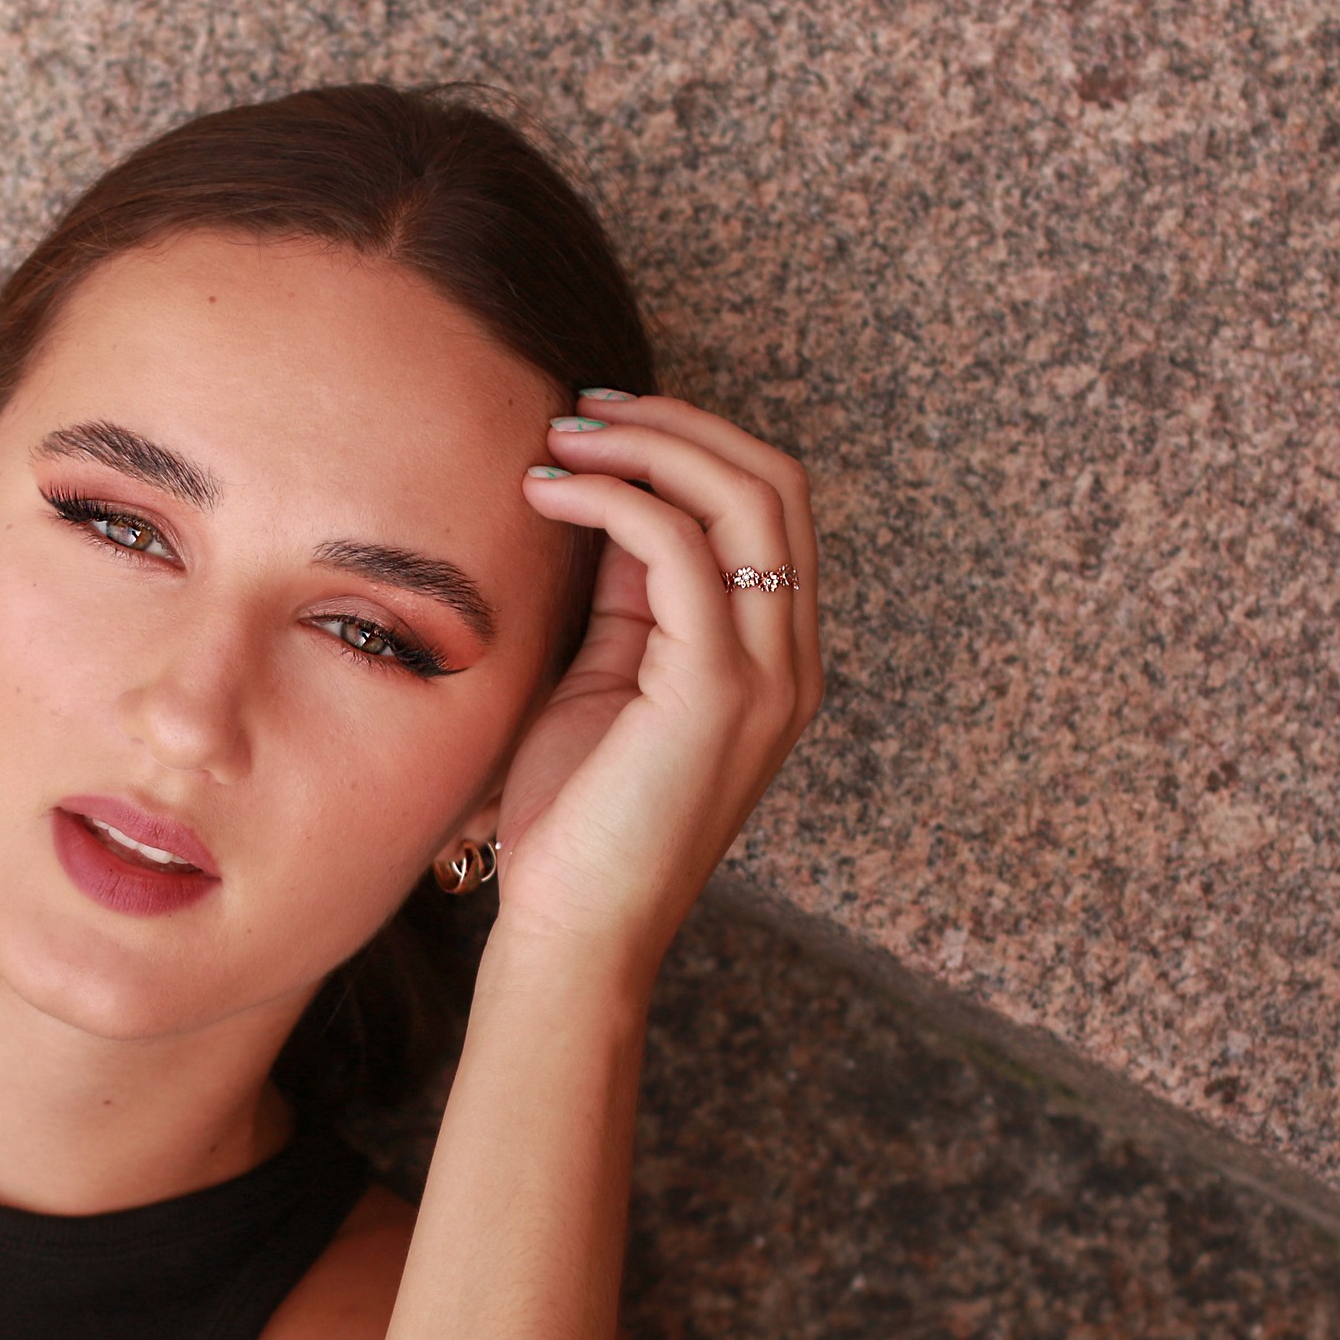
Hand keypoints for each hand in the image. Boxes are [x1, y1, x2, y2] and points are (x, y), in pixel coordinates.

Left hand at [489, 392, 820, 968]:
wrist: (574, 931)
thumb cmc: (575, 817)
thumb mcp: (607, 680)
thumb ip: (628, 598)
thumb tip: (605, 498)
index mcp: (774, 656)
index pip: (769, 504)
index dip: (693, 440)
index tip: (601, 420)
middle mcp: (790, 660)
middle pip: (775, 480)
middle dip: (678, 422)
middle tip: (581, 408)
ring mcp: (765, 676)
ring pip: (743, 497)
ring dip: (646, 446)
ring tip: (557, 439)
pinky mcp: (716, 693)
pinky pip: (683, 551)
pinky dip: (615, 500)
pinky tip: (549, 492)